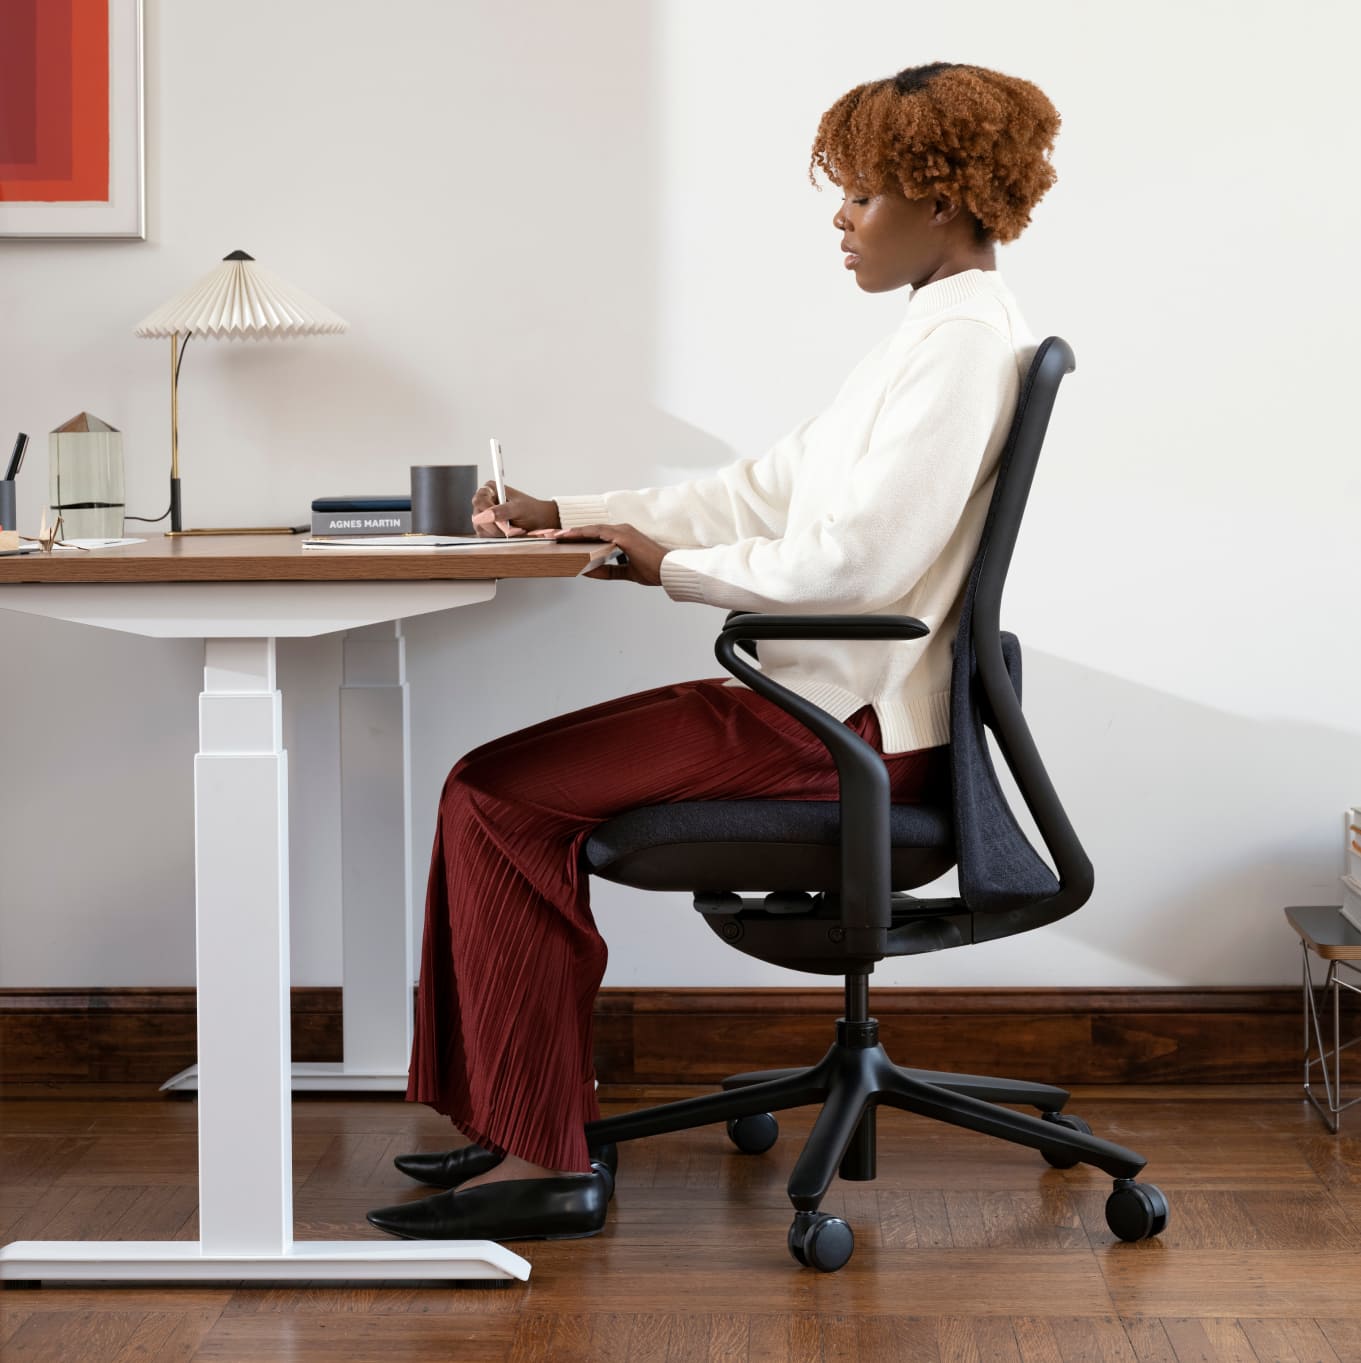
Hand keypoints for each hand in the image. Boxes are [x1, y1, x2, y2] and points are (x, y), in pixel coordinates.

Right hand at [470, 483, 560, 537]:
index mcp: (490, 490)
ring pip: (481, 528)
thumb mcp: (518, 509)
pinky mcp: (487, 528)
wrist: (541, 520)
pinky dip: (499, 537)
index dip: (488, 512)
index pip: (479, 501)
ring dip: (499, 532)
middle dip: (497, 526)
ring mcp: (484, 516)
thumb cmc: (532, 510)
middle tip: (512, 529)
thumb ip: (501, 511)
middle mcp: (485, 502)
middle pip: (478, 517)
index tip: (501, 520)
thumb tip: (484, 516)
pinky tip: (510, 534)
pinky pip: (486, 536)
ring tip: (515, 530)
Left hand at [541, 522, 666, 585]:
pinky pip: (597, 532)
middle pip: (587, 530)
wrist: (669, 570)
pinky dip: (581, 533)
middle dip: (567, 532)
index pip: (593, 536)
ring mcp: (621, 531)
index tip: (559, 541)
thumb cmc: (653, 570)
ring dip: (570, 532)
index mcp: (621, 537)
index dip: (575, 538)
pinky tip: (568, 536)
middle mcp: (620, 530)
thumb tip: (588, 571)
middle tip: (548, 534)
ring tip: (552, 535)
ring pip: (589, 529)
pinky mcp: (622, 536)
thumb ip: (608, 571)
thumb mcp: (626, 572)